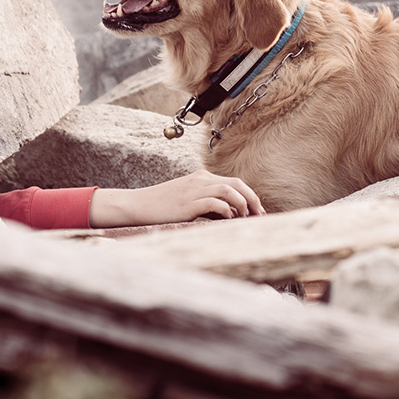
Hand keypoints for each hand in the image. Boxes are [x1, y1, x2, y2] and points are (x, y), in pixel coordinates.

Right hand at [88, 169, 265, 227]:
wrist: (137, 205)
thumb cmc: (162, 206)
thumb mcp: (187, 199)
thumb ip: (207, 202)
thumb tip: (230, 215)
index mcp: (202, 177)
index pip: (235, 182)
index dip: (250, 196)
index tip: (258, 211)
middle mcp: (201, 180)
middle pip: (237, 184)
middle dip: (253, 200)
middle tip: (260, 216)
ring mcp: (194, 190)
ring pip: (230, 191)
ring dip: (243, 206)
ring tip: (246, 220)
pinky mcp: (188, 204)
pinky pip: (215, 203)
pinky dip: (227, 211)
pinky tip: (228, 220)